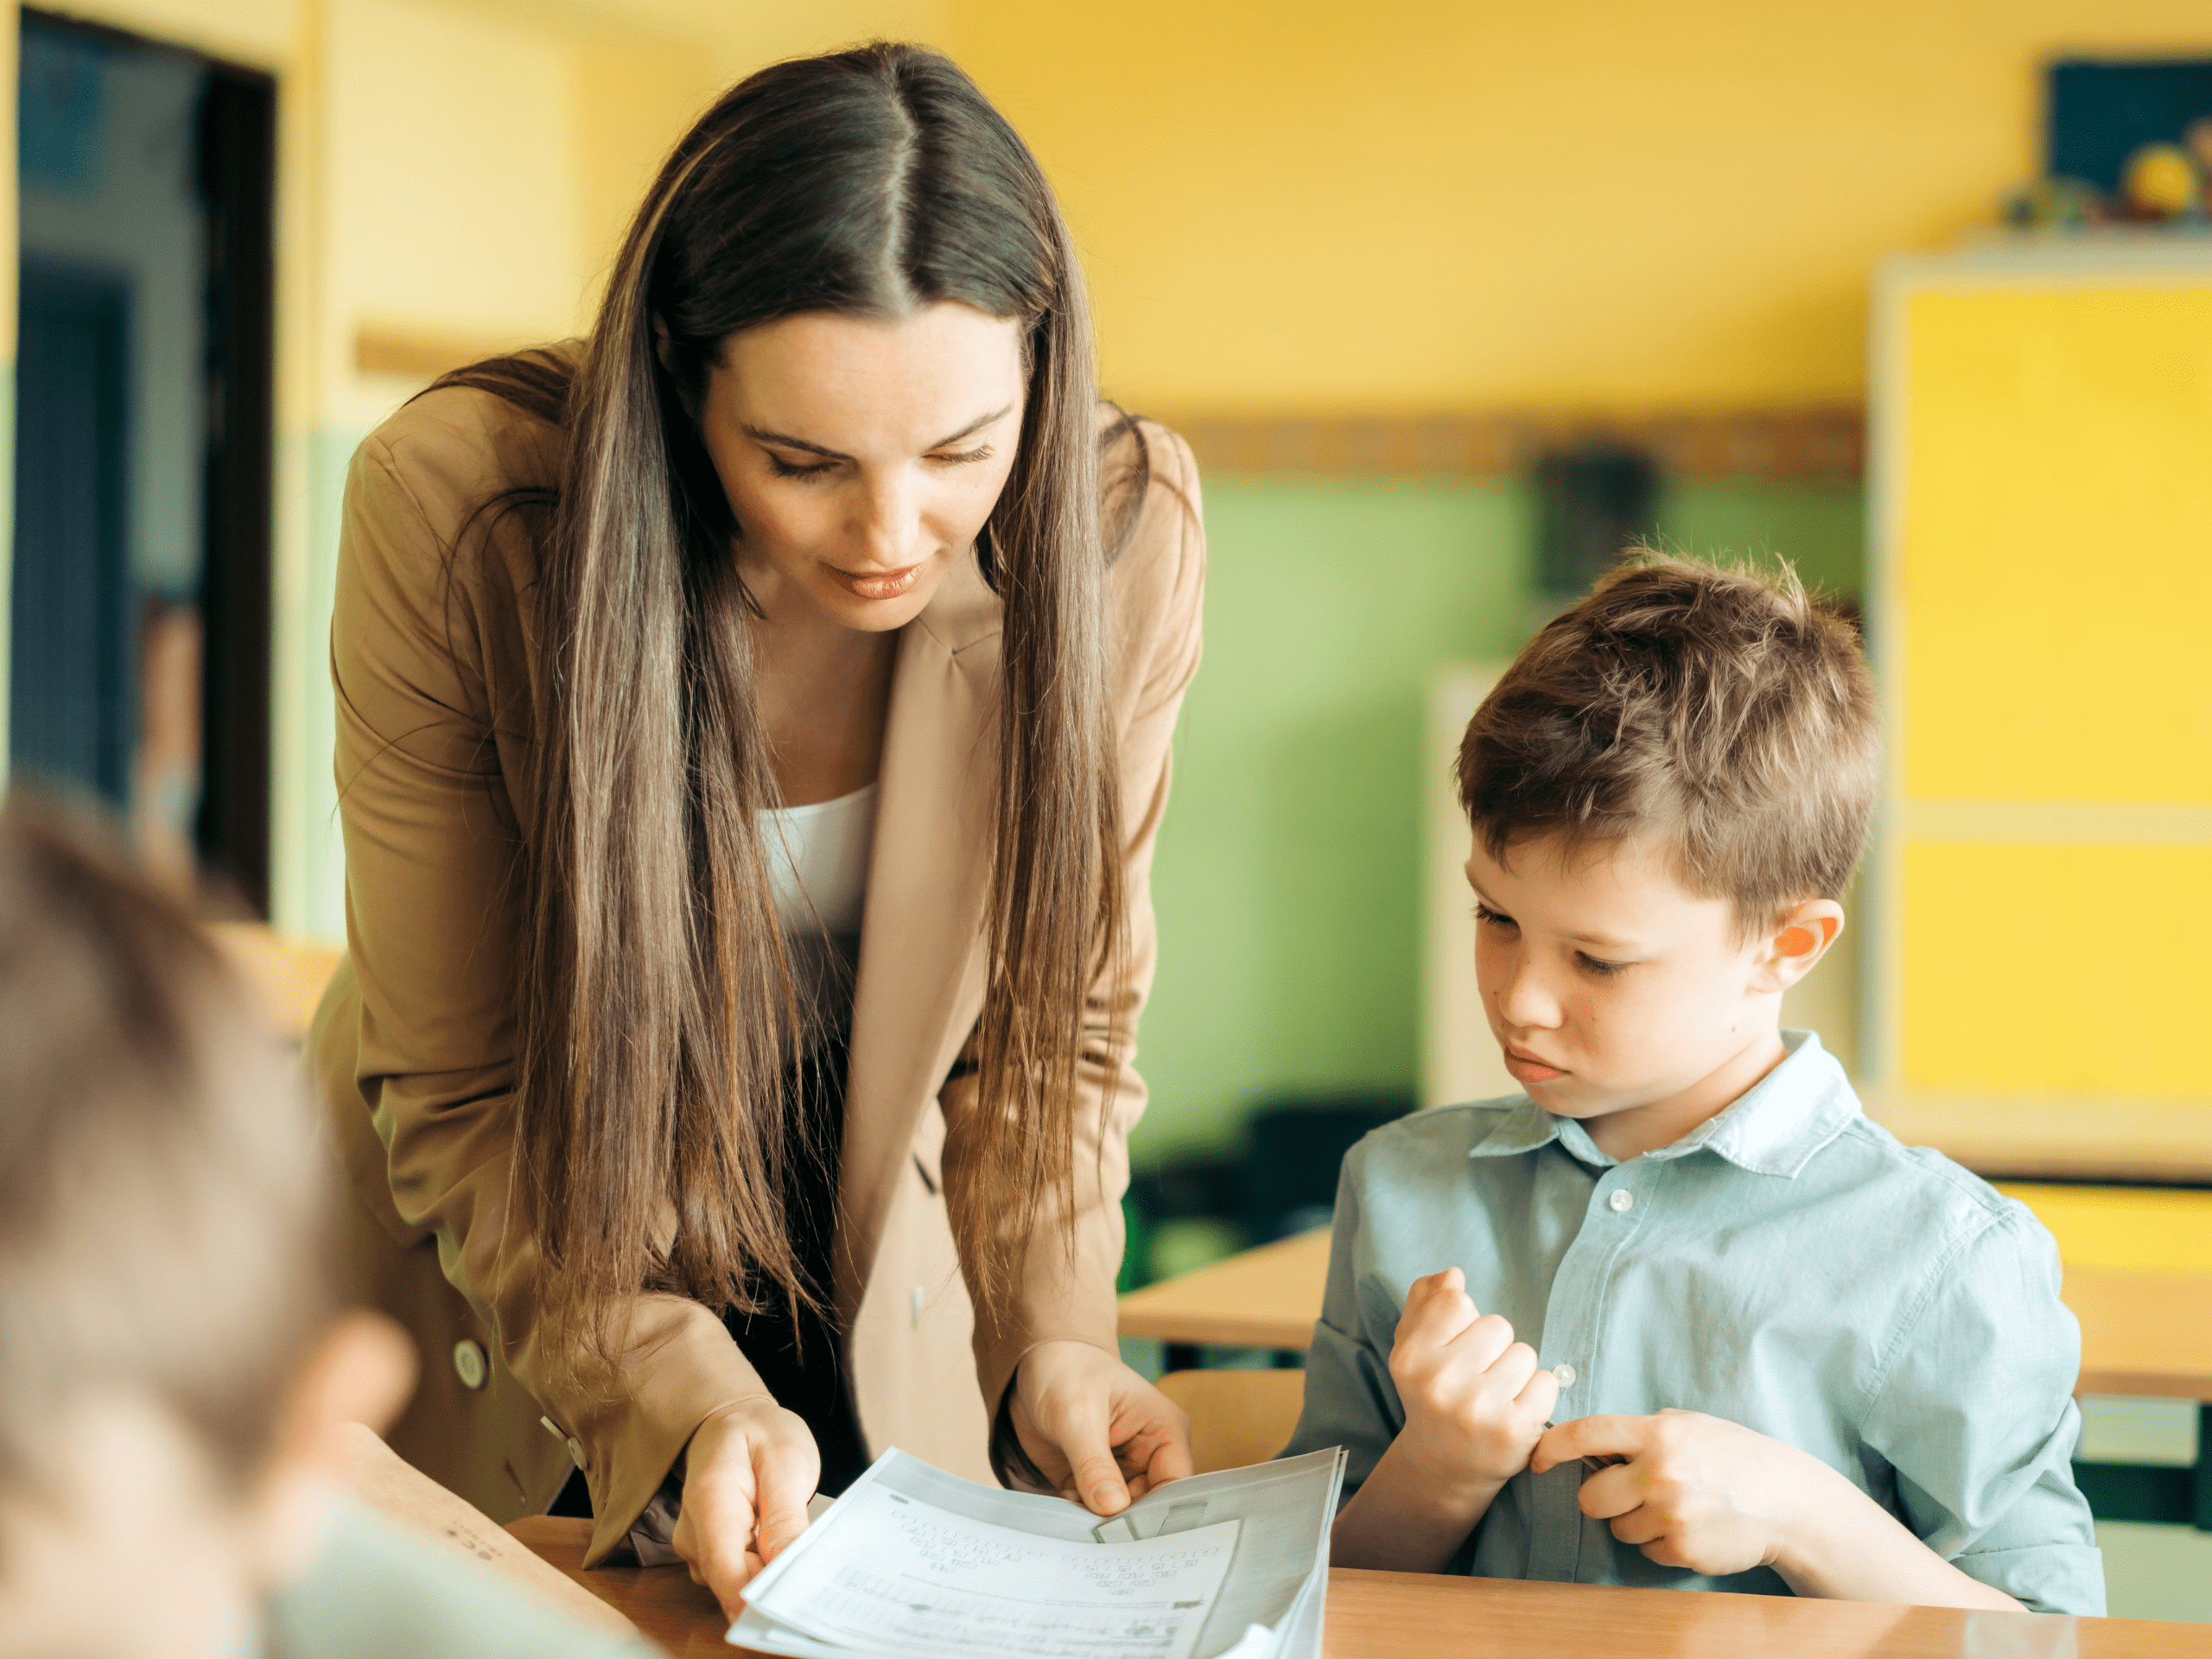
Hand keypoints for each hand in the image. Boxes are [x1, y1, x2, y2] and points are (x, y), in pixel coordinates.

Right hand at [672, 1395, 818, 1620]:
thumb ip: (784, 1516)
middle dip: (773, 1587)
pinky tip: (787, 1551)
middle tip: (816, 1575)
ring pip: (738, 1583)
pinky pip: (741, 1575)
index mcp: (709, 1500)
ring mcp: (699, 1547)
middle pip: (732, 1583)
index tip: (791, 1609)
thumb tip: (789, 1570)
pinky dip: (765, 1569)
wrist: (734, 1421)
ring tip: (804, 1551)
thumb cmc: (761, 1435)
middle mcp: (694, 1533)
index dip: (755, 1600)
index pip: (725, 1568)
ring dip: (771, 1576)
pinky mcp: (712, 1555)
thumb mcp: (785, 1461)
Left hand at [1007, 1339, 1193, 1513]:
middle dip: (1121, 1522)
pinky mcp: (1094, 1483)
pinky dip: (1078, 1516)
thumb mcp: (1077, 1413)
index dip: (1156, 1513)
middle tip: (1093, 1530)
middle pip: (1149, 1508)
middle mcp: (1149, 1455)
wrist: (1035, 1362)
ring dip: (1095, 1520)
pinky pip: (1092, 1513)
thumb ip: (1094, 1463)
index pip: (1175, 1485)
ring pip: (1120, 1516)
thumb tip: (1112, 1508)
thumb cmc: (1066, 1370)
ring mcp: (1121, 1471)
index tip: (1126, 1534)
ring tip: (1073, 1507)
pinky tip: (1063, 1501)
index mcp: (1164, 1431)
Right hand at [1388, 1269, 1555, 1496]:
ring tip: (1495, 1396)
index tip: (1454, 1348)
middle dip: (1493, 1347)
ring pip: (1525, 1353)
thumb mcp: (1413, 1347)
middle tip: (1476, 1378)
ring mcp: (1478, 1408)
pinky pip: (1546, 1383)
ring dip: (1516, 1371)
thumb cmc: (1431, 1395)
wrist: (1443, 1467)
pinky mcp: (1514, 1431)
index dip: (1463, 1322)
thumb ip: (1426, 1302)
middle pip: (1497, 1326)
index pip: (1456, 1302)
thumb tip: (1452, 1275)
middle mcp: (1440, 1382)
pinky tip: (1514, 1411)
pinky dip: (1537, 1395)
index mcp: (1411, 1357)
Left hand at [1531, 1408, 1821, 1579]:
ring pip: (1617, 1528)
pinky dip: (1659, 1543)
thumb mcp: (1688, 1425)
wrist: (1787, 1500)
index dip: (1550, 1447)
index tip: (1536, 1459)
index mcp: (1658, 1433)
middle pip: (1589, 1497)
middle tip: (1626, 1493)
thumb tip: (1586, 1443)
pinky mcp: (1683, 1548)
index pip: (1584, 1434)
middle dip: (1600, 1498)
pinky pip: (1645, 1551)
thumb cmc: (1732, 1456)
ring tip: (1670, 1508)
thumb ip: (1640, 1432)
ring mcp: (1672, 1513)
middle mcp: (1660, 1471)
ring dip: (1634, 1522)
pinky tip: (1688, 1527)